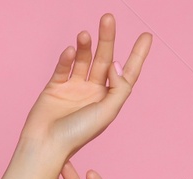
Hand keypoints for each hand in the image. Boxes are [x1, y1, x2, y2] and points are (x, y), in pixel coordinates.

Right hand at [19, 17, 149, 159]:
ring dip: (84, 45)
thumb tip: (116, 64)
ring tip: (84, 35)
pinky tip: (69, 51)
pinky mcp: (55, 87)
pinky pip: (63, 67)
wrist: (46, 145)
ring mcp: (73, 88)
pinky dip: (66, 58)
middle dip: (107, 38)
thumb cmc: (78, 134)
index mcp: (108, 99)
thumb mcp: (108, 111)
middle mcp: (92, 91)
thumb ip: (118, 87)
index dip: (137, 55)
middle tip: (108, 18)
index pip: (126, 72)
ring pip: (83, 59)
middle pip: (104, 58)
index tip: (147, 36)